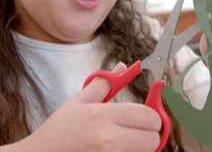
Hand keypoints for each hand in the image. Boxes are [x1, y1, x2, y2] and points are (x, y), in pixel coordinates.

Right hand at [10, 64, 161, 151]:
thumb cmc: (58, 132)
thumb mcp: (78, 102)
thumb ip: (104, 84)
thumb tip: (123, 67)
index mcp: (102, 116)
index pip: (149, 116)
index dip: (152, 117)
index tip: (146, 119)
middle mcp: (108, 139)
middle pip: (153, 139)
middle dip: (148, 136)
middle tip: (136, 134)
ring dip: (139, 149)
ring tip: (122, 143)